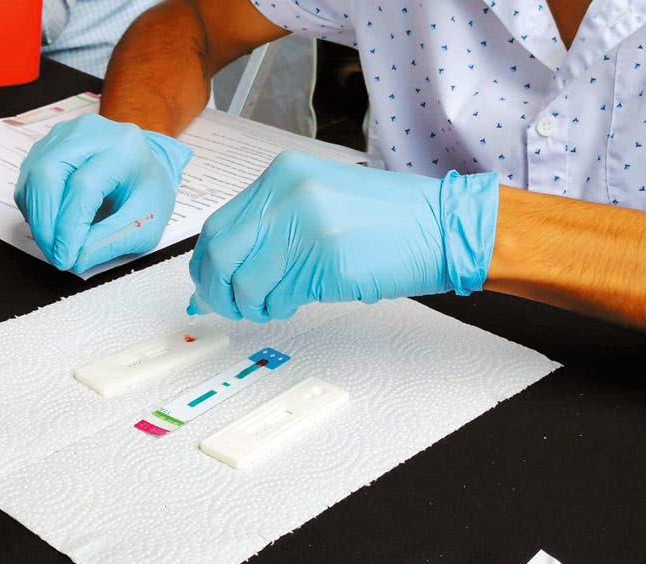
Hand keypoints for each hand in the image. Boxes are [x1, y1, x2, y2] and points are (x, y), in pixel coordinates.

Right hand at [14, 113, 191, 272]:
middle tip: (55, 255)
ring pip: (32, 177)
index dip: (70, 226)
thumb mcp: (146, 222)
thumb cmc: (145, 190)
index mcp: (123, 147)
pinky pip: (28, 180)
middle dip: (45, 224)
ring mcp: (63, 134)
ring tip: (56, 243)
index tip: (67, 258)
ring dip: (38, 218)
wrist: (141, 165)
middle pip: (48, 173)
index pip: (84, 186)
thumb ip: (113, 241)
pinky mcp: (46, 145)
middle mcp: (89, 132)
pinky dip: (35, 208)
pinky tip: (53, 223)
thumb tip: (78, 258)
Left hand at [187, 150, 498, 320]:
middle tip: (230, 305)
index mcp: (282, 174)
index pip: (218, 225)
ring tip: (273, 304)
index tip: (207, 283)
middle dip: (218, 290)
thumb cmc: (387, 217)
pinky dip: (279, 308)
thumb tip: (225, 262)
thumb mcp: (318, 196)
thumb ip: (271, 221)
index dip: (206, 263)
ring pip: (246, 283)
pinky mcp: (325, 262)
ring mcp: (306, 227)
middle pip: (220, 254)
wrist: (440, 225)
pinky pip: (280, 297)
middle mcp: (288, 194)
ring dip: (253, 305)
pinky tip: (294, 302)